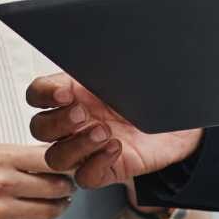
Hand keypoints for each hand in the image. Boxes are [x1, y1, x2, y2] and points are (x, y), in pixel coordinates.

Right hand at [0, 144, 76, 218]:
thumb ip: (24, 155)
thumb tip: (59, 158)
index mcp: (2, 157)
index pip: (51, 160)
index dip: (67, 165)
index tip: (71, 167)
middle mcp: (2, 183)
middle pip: (55, 187)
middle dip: (67, 188)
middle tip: (68, 187)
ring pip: (48, 211)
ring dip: (59, 207)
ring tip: (59, 202)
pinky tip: (36, 215)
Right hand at [27, 73, 202, 188]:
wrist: (181, 122)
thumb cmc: (152, 94)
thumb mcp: (130, 71)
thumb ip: (107, 62)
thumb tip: (97, 41)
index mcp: (73, 94)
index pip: (37, 94)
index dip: (43, 94)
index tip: (64, 92)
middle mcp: (74, 123)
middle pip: (40, 128)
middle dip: (57, 122)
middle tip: (82, 113)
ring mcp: (87, 149)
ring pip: (56, 158)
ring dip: (76, 146)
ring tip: (104, 132)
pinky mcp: (104, 170)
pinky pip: (84, 178)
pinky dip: (96, 164)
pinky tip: (116, 147)